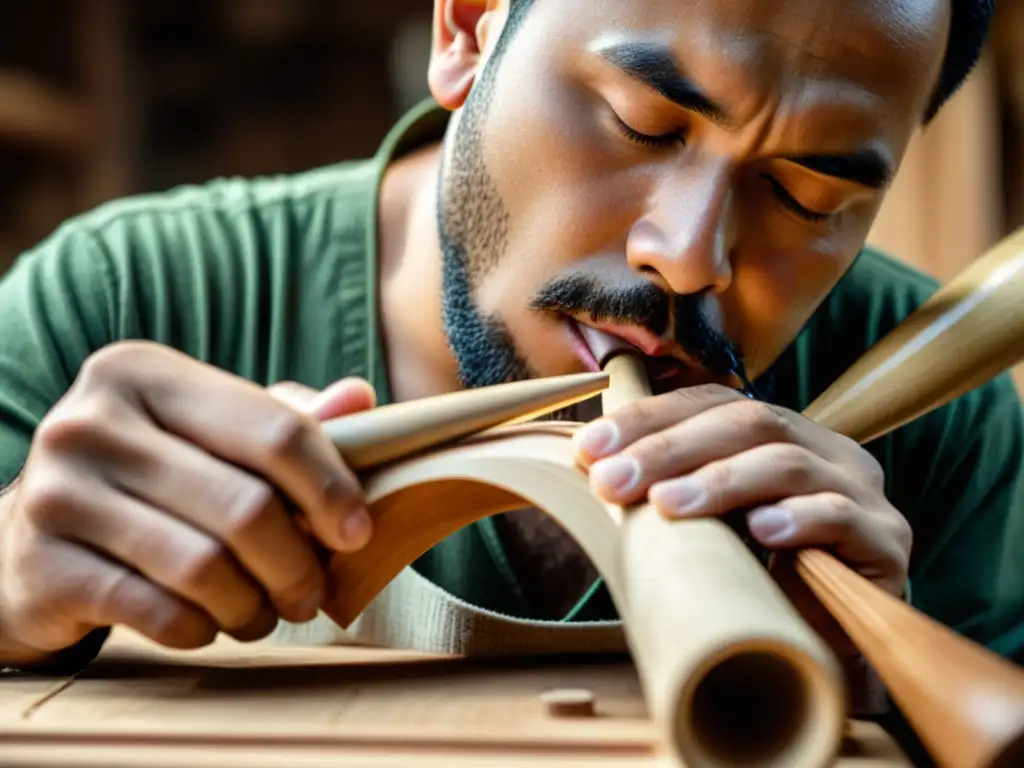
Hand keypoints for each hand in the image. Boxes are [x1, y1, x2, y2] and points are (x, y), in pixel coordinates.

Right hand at [0, 341, 375, 664]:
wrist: (31, 538)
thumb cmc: (151, 476)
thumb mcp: (212, 431)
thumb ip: (286, 417)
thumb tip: (361, 398)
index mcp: (145, 373)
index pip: (274, 431)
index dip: (331, 488)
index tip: (358, 531)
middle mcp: (93, 422)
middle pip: (246, 507)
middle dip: (298, 564)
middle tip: (312, 592)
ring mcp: (58, 493)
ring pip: (204, 567)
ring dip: (253, 604)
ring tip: (265, 613)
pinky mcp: (43, 565)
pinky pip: (157, 612)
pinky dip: (201, 628)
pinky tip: (210, 623)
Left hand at [573, 384, 911, 648]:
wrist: (826, 643)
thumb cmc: (758, 574)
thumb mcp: (710, 523)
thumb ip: (669, 487)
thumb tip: (590, 464)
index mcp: (781, 433)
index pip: (712, 403)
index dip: (650, 417)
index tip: (589, 448)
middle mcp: (824, 449)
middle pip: (747, 423)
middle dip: (670, 448)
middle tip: (612, 480)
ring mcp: (860, 490)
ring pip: (788, 464)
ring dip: (719, 481)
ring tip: (666, 506)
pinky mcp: (885, 540)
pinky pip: (841, 517)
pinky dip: (798, 518)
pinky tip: (760, 531)